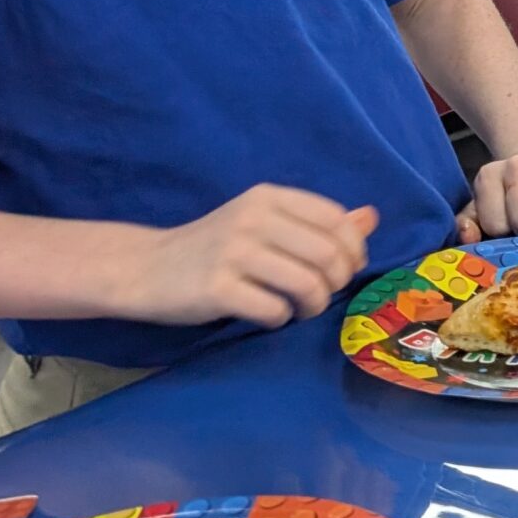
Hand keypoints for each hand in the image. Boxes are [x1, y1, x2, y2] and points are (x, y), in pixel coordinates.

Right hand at [125, 186, 376, 329]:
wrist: (146, 268)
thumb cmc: (215, 246)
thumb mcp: (265, 223)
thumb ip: (316, 222)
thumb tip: (371, 217)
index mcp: (269, 197)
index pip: (335, 220)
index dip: (353, 250)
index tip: (347, 269)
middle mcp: (253, 218)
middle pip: (328, 255)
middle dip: (336, 283)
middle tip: (320, 295)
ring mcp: (233, 252)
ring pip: (307, 284)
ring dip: (313, 306)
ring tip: (300, 310)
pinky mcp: (216, 288)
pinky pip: (274, 310)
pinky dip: (280, 320)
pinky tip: (268, 315)